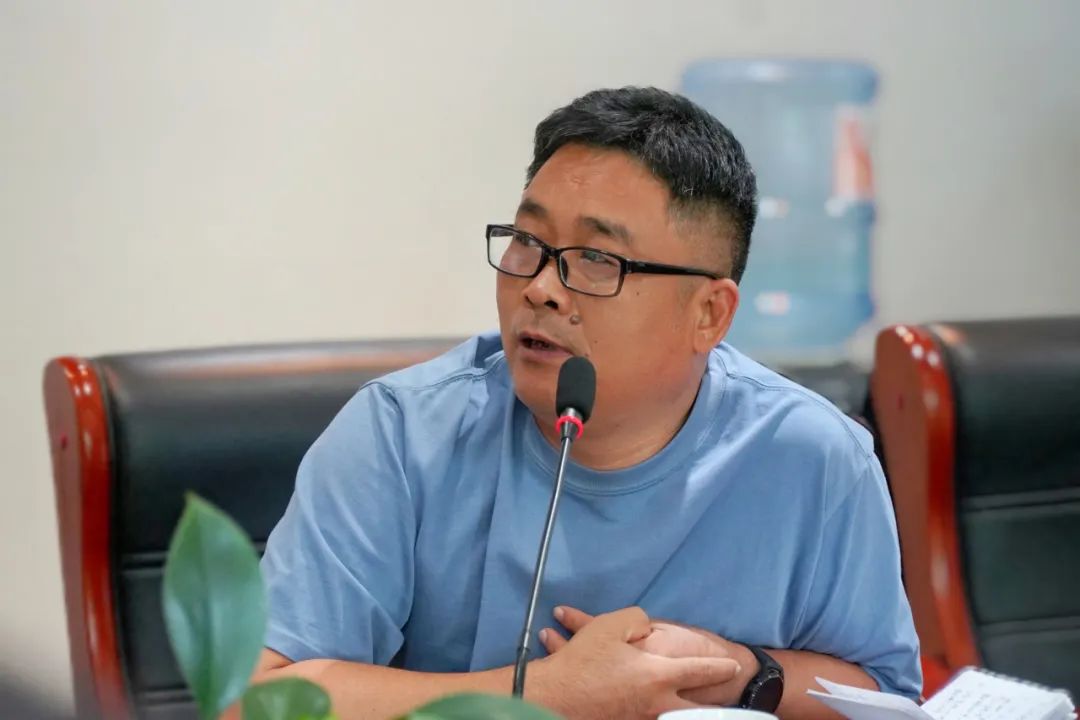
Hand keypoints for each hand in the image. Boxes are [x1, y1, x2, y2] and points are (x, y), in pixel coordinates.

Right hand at [529, 606, 740, 719]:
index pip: (700, 671)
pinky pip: (648, 717)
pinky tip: (659, 707)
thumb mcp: (612, 624)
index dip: (719, 667)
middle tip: (726, 702)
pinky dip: (657, 712)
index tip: (734, 666)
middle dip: (713, 707)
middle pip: (697, 710)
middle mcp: (657, 703)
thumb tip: (648, 628)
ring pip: (674, 717)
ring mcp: (641, 719)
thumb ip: (639, 620)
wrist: (553, 698)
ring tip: (695, 707)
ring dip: (685, 711)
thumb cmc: (583, 660)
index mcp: (658, 675)